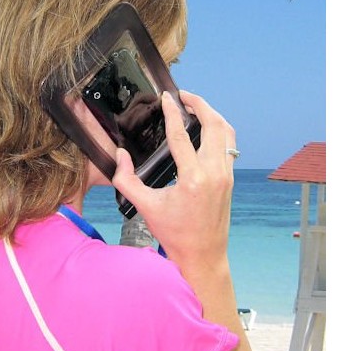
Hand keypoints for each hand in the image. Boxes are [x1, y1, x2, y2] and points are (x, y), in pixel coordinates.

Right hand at [112, 89, 236, 272]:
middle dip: (200, 104)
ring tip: (195, 105)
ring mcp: (225, 175)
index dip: (172, 113)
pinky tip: (206, 127)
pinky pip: (229, 145)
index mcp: (192, 178)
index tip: (167, 97)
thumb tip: (120, 155)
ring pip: (226, 132)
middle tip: (183, 95)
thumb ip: (126, 179)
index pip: (182, 135)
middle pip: (213, 125)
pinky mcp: (229, 179)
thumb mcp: (145, 206)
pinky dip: (219, 129)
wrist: (202, 255)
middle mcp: (214, 173)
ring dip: (212, 114)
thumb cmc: (174, 234)